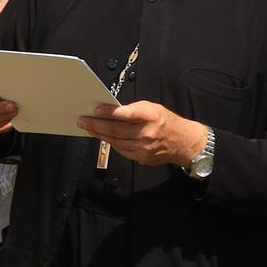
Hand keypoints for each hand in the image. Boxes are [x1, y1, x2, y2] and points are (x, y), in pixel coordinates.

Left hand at [77, 101, 204, 166]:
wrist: (184, 142)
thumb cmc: (166, 121)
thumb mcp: (153, 108)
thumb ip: (133, 110)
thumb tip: (111, 112)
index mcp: (151, 116)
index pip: (126, 114)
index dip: (109, 112)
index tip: (95, 110)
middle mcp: (147, 133)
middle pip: (116, 130)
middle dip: (96, 125)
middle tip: (82, 121)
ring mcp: (143, 147)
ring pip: (115, 141)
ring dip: (99, 134)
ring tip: (89, 128)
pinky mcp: (141, 157)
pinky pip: (121, 150)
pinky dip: (110, 142)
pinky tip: (102, 136)